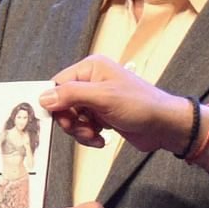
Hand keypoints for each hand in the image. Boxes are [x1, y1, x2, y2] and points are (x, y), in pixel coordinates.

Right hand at [40, 55, 188, 152]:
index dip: (55, 103)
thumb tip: (43, 97)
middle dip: (70, 121)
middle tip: (82, 129)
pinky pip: (83, 127)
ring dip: (80, 131)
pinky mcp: (101, 115)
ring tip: (94, 135)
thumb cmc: (141, 105)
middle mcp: (91, 82)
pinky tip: (101, 139)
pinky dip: (88, 136)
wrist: (164, 126)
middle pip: (62, 103)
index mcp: (91, 68)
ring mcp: (96, 100)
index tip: (58, 119)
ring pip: (72, 118)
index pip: (58, 84)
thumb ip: (72, 95)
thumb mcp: (103, 98)